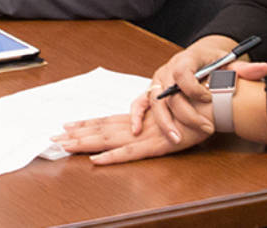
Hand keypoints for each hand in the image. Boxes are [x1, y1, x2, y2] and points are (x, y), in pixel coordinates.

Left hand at [53, 112, 206, 164]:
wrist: (212, 106)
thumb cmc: (193, 111)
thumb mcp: (169, 116)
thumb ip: (153, 120)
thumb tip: (139, 126)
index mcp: (139, 118)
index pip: (106, 120)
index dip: (86, 123)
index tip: (66, 124)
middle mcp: (137, 124)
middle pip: (101, 129)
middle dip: (76, 133)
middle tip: (54, 136)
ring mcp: (144, 135)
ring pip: (108, 139)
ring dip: (85, 143)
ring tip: (64, 145)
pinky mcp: (155, 146)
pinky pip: (130, 153)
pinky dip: (112, 157)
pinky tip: (96, 160)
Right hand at [135, 41, 266, 147]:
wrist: (201, 57)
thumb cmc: (214, 62)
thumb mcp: (230, 64)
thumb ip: (244, 70)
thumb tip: (265, 69)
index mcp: (186, 58)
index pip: (183, 72)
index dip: (194, 88)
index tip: (209, 98)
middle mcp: (168, 68)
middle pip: (169, 93)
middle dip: (186, 114)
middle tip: (205, 129)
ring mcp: (158, 80)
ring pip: (154, 101)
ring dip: (164, 122)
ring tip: (177, 139)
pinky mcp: (152, 91)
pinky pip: (139, 101)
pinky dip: (136, 114)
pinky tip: (138, 130)